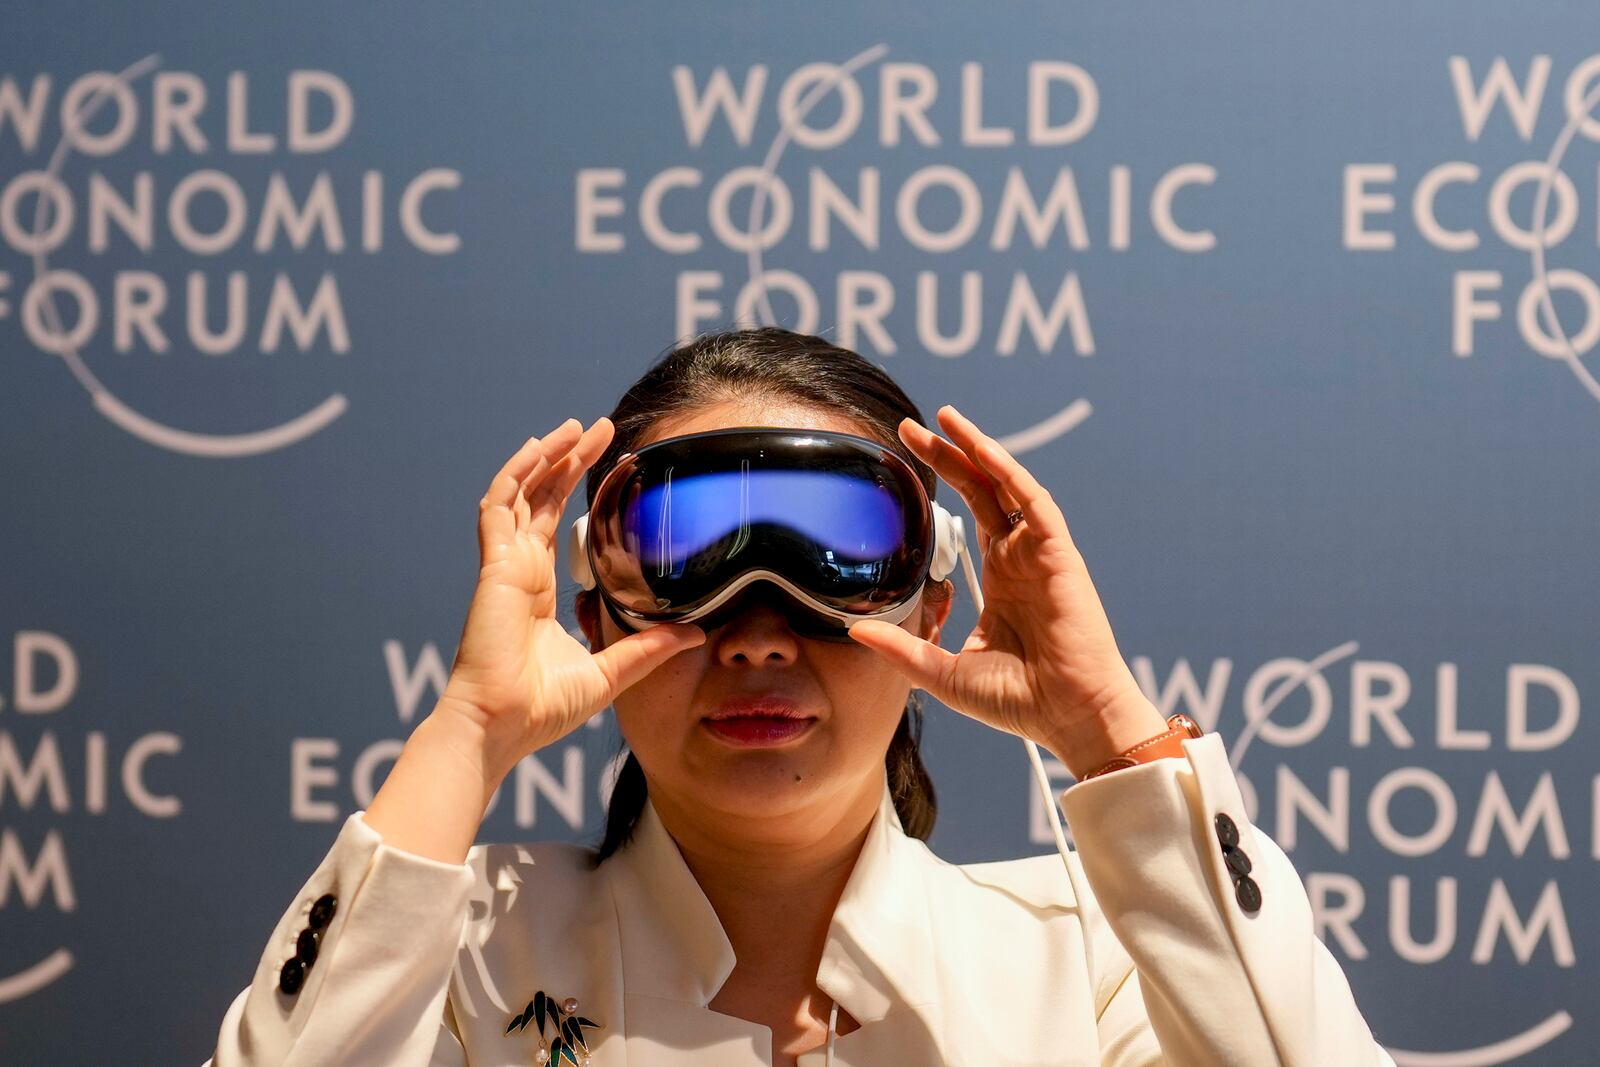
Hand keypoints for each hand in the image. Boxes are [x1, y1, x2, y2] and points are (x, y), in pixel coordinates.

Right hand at [440, 417, 704, 779]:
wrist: (502, 724)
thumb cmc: (541, 708)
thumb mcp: (611, 670)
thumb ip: (649, 647)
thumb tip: (695, 631)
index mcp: (539, 590)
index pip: (556, 525)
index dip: (577, 492)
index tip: (610, 468)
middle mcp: (520, 570)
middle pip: (542, 498)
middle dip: (568, 461)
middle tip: (599, 429)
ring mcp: (505, 565)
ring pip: (521, 492)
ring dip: (546, 456)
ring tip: (576, 427)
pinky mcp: (495, 566)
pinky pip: (500, 506)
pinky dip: (516, 473)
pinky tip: (539, 448)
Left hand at [847, 406, 1165, 777]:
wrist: (1070, 718)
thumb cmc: (1020, 701)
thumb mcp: (943, 671)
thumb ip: (903, 648)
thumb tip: (854, 630)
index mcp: (1000, 579)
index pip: (968, 515)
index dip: (941, 484)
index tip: (905, 461)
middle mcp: (1020, 559)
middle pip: (983, 489)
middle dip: (949, 455)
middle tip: (911, 427)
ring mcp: (1040, 555)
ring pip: (1008, 486)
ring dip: (978, 450)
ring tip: (946, 419)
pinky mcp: (1059, 557)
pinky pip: (1035, 504)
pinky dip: (1010, 474)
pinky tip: (984, 451)